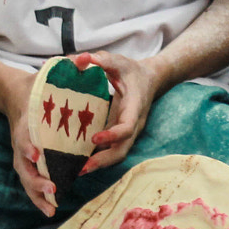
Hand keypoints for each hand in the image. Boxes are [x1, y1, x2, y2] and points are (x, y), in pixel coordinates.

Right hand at [3, 66, 59, 217]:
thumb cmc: (36, 85)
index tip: (36, 153)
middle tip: (51, 188)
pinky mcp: (29, 160)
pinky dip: (38, 196)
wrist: (15, 94)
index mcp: (26, 121)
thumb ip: (66, 68)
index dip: (28, 144)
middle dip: (36, 178)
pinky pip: (32, 181)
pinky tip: (50, 209)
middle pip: (24, 164)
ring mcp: (24, 152)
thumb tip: (83, 59)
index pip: (24, 134)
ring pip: (27, 177)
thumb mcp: (49, 73)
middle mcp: (23, 141)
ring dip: (37, 193)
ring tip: (50, 207)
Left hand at [78, 50, 165, 174]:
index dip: (111, 136)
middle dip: (103, 161)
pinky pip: (111, 150)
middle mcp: (133, 124)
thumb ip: (101, 59)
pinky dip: (98, 157)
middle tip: (81, 168)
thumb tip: (79, 59)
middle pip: (122, 150)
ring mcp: (128, 132)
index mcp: (134, 108)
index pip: (127, 128)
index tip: (94, 138)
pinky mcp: (121, 134)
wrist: (150, 79)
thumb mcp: (119, 61)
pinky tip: (79, 160)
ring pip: (117, 154)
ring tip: (78, 170)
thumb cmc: (132, 70)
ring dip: (99, 163)